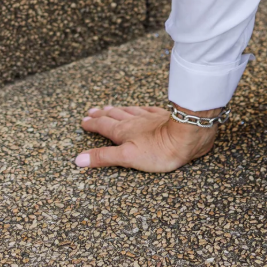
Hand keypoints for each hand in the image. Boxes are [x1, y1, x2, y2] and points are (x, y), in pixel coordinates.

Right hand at [75, 103, 220, 172]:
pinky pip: (148, 109)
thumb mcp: (127, 158)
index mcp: (123, 132)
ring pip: (129, 111)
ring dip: (118, 110)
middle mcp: (134, 122)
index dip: (92, 124)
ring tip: (110, 108)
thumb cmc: (158, 150)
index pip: (103, 126)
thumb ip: (104, 157)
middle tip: (92, 111)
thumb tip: (79, 159)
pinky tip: (141, 108)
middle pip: (114, 116)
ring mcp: (149, 117)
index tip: (84, 121)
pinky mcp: (163, 116)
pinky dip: (140, 108)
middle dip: (102, 115)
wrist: (187, 135)